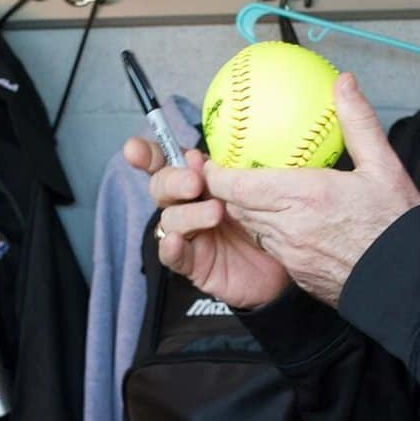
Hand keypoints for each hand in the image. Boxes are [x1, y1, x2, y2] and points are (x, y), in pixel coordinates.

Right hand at [121, 136, 292, 311]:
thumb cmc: (273, 224)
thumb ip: (233, 177)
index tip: (134, 150)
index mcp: (204, 180)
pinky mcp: (193, 263)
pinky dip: (170, 248)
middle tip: (195, 183)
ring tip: (216, 214)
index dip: (150, 154)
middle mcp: (191, 205)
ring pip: (169, 219)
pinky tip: (176, 242)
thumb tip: (204, 162)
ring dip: (188, 214)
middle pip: (162, 187)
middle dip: (172, 181)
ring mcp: (190, 235)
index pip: (170, 161)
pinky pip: (172, 255)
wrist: (284, 270)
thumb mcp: (260, 192)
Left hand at [204, 72, 419, 305]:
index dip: (218, 175)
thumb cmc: (398, 226)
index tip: (212, 161)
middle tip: (225, 172)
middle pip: (237, 208)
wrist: (410, 283)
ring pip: (251, 229)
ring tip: (248, 193)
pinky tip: (279, 220)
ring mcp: (292, 254)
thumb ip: (358, 122)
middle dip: (225, 191)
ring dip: (244, 211)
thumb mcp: (384, 167)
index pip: (240, 186)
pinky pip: (270, 248)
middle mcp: (290, 227)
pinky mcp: (298, 273)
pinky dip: (266, 232)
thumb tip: (344, 84)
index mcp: (306, 196)